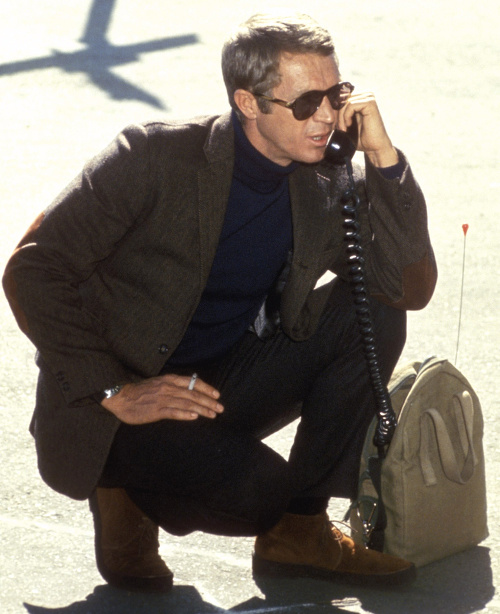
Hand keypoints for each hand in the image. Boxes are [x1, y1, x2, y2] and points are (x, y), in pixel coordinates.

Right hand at [101, 373, 223, 424]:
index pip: (193, 382)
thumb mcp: (158, 384)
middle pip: (193, 394)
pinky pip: (173, 412)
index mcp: (169, 380)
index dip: (206, 388)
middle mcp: (168, 388)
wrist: (121, 397)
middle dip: (209, 401)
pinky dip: (185, 414)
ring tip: (213, 414)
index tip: (217, 395)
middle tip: (220, 408)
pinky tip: (194, 417)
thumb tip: (188, 391)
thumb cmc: (139, 392)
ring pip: (187, 403)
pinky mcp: (156, 411)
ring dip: (202, 409)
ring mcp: (162, 399)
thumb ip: (172, 387)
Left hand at [338, 90, 398, 167]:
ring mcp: (368, 97)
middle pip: (342, 99)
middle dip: (337, 114)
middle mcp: (364, 94)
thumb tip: (324, 106)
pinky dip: (346, 116)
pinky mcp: (370, 103)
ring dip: (341, 117)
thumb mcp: (345, 123)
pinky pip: (351, 105)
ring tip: (344, 128)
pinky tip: (349, 125)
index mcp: (359, 97)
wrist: (373, 147)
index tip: (336, 125)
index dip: (335, 110)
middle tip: (340, 128)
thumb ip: (339, 114)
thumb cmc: (360, 137)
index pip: (340, 97)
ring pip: (345, 102)